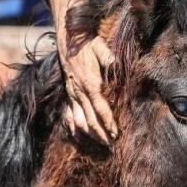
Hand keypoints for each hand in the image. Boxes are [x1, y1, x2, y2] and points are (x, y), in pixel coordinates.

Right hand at [48, 0, 117, 144]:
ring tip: (100, 143)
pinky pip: (69, 115)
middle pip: (90, 119)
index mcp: (90, 82)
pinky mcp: (69, 94)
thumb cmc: (88, 44)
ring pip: (79, 120)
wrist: (68, 40)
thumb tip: (118, 67)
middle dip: (101, 133)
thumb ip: (109, 59)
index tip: (116, 133)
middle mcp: (79, 92)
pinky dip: (74, 128)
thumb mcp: (100, 47)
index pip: (100, 107)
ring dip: (90, 133)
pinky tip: (79, 136)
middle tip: (112, 145)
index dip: (108, 122)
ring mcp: (72, 94)